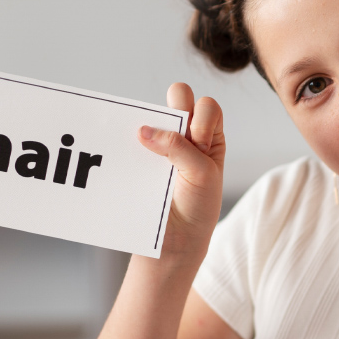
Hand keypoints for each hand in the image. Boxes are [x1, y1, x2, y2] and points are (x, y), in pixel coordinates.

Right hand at [137, 82, 224, 264]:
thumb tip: (144, 129)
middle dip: (175, 107)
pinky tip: (128, 151)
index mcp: (210, 137)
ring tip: (146, 146)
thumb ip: (180, 148)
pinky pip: (132, 139)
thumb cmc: (198, 206)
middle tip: (172, 136)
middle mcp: (187, 136)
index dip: (200, 118)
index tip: (198, 144)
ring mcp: (162, 145)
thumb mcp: (201, 174)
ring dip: (149, 124)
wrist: (175, 239)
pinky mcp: (140, 157)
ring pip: (153, 116)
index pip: (206, 106)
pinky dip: (129, 140)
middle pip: (180, 99)